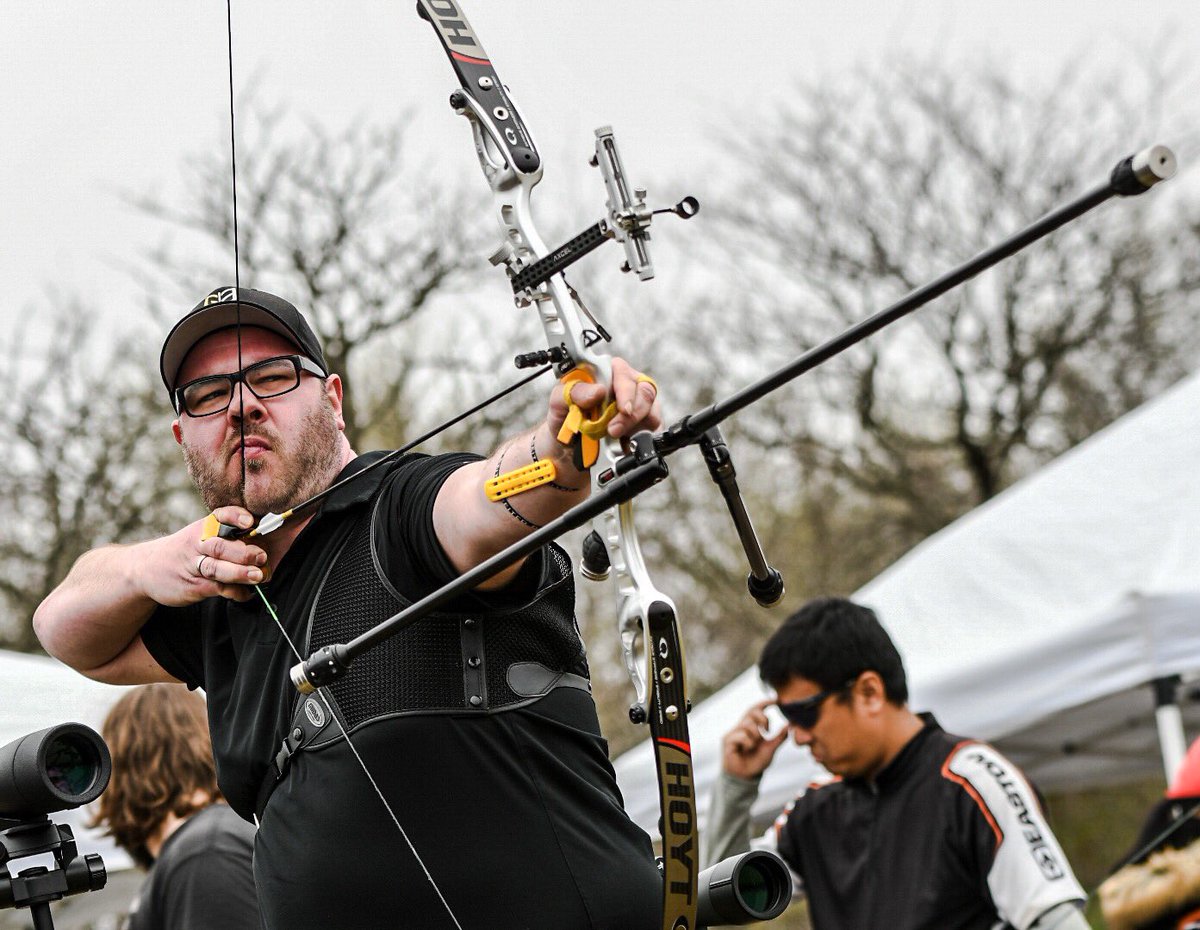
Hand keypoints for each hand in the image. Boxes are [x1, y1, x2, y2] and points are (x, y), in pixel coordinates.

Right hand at [139, 506, 269, 604]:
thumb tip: (266, 542)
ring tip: (258, 576)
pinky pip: (217, 589)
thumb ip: (228, 537)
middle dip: (243, 552)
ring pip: (217, 568)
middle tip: (262, 556)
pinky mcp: (194, 586)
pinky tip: (247, 593)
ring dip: (239, 573)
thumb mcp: (199, 536)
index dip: (235, 517)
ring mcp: (194, 566)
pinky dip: (235, 592)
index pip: (221, 516)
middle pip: (221, 545)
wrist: (145, 569)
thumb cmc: (184, 551)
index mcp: (204, 528)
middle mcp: (198, 544)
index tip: (250, 522)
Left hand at [546, 356, 661, 449]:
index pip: (623, 372)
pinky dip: (642, 439)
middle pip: (644, 391)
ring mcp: (637, 404)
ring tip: (617, 438)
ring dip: (636, 428)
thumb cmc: (564, 417)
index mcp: (606, 371)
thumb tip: (599, 391)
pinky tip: (626, 444)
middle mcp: (626, 384)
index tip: (623, 409)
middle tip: (614, 430)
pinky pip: (653, 430)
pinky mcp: (643, 424)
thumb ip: (575, 392)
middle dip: (632, 414)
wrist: (567, 445)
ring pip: (652, 411)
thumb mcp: (559, 402)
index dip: (625, 390)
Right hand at [722, 698, 788, 779]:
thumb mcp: (771, 748)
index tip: (776, 700)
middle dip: (763, 718)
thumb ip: (779, 737)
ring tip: (755, 745)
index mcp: (751, 726)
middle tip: (768, 729)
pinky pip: (740, 735)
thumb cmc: (757, 761)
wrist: (747, 776)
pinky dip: (748, 742)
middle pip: (752, 711)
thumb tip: (789, 725)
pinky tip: (748, 749)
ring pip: (747, 724)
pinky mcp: (727, 741)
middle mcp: (741, 727)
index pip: (756, 709)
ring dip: (756, 735)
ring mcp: (733, 733)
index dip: (765, 703)